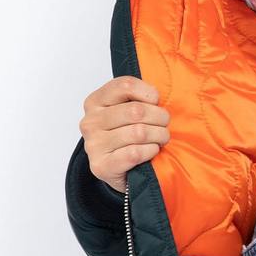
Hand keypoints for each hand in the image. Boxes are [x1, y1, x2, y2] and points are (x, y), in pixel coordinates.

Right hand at [79, 76, 170, 194]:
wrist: (117, 169)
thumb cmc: (126, 135)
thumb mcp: (127, 110)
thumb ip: (138, 98)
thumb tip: (161, 95)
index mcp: (95, 102)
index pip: (125, 85)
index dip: (149, 93)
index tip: (156, 102)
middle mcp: (91, 122)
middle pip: (137, 111)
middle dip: (160, 117)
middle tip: (165, 124)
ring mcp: (94, 144)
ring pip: (139, 133)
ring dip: (159, 135)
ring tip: (161, 138)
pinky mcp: (102, 166)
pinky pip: (135, 153)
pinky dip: (150, 151)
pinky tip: (151, 150)